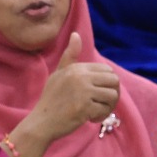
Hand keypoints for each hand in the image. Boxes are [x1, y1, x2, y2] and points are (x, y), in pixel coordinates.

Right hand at [10, 33, 119, 156]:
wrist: (42, 121)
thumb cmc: (51, 99)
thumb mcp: (59, 74)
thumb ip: (69, 56)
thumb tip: (76, 34)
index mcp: (76, 68)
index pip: (107, 70)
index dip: (107, 83)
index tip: (97, 93)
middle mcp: (80, 77)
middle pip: (114, 81)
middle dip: (112, 94)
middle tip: (102, 104)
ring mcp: (83, 92)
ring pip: (113, 96)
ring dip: (108, 106)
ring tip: (96, 111)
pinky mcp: (85, 107)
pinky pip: (105, 109)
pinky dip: (101, 116)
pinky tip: (90, 119)